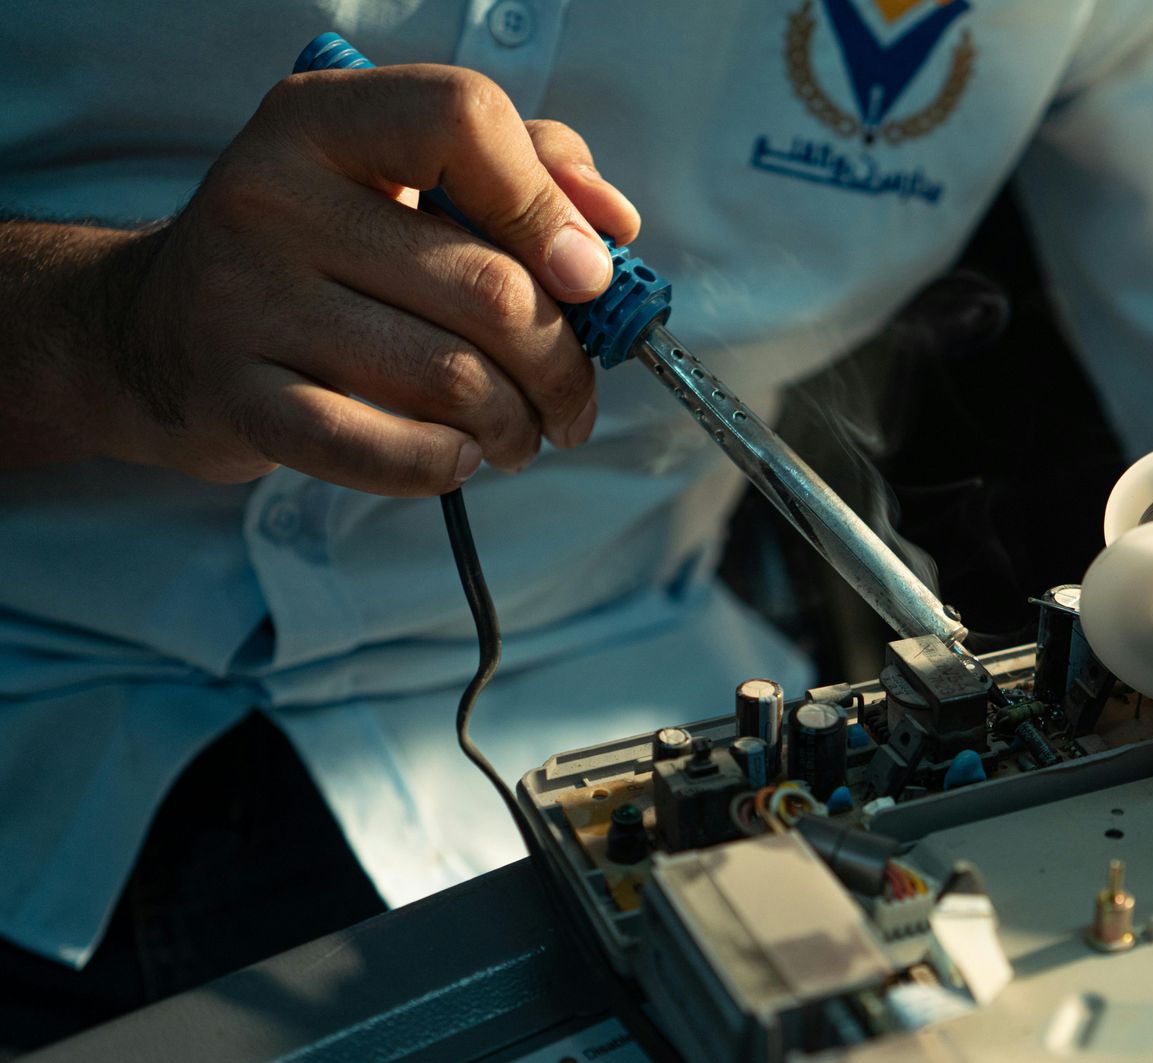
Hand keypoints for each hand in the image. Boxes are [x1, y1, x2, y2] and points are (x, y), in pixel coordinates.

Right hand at [108, 65, 640, 494]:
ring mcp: (244, 298)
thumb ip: (515, 170)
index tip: (589, 278)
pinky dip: (443, 465)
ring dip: (516, 424)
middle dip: (560, 363)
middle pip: (488, 287)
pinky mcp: (235, 397)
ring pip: (452, 378)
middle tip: (569, 400)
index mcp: (323, 121)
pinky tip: (459, 458)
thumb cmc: (314, 256)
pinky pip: (378, 449)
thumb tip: (612, 227)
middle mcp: (272, 195)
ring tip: (518, 434)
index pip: (463, 122)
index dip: (549, 206)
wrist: (154, 332)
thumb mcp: (395, 180)